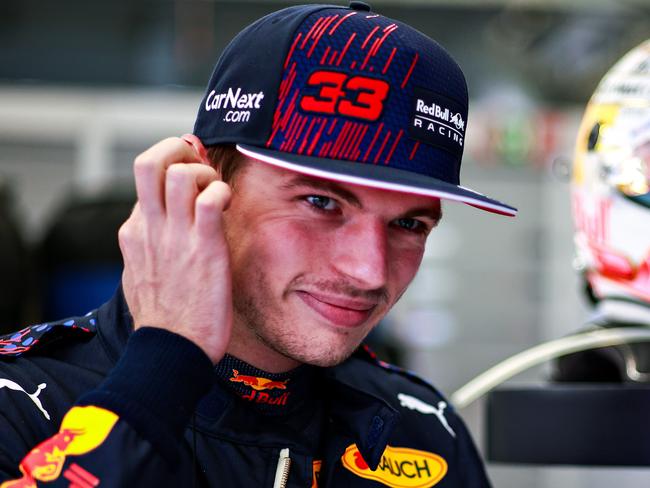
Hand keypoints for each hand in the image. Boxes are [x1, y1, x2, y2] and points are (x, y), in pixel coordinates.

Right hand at [118, 135, 231, 363]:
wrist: (170, 351)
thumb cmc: (164, 318)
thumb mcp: (140, 276)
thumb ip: (146, 249)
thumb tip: (156, 232)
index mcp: (134, 232)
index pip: (144, 180)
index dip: (169, 169)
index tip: (191, 180)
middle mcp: (150, 227)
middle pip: (149, 161)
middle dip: (177, 150)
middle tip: (199, 166)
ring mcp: (175, 236)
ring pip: (180, 173)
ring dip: (205, 172)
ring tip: (216, 190)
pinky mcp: (204, 248)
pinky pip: (211, 199)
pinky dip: (222, 192)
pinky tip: (228, 205)